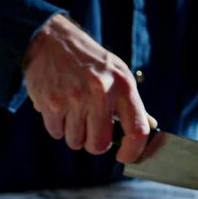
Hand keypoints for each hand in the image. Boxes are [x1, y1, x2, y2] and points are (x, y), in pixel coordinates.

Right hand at [23, 14, 150, 162]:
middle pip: (99, 145)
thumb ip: (130, 104)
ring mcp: (73, 99)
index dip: (133, 151)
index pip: (136, 131)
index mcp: (122, 86)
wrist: (53, 41)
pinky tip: (59, 108)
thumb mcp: (117, 74)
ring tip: (73, 112)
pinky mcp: (51, 102)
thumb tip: (146, 129)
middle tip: (91, 129)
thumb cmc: (89, 62)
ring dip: (74, 134)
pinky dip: (57, 126)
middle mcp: (100, 93)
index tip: (125, 157)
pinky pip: (56, 133)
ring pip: (75, 142)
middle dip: (94, 144)